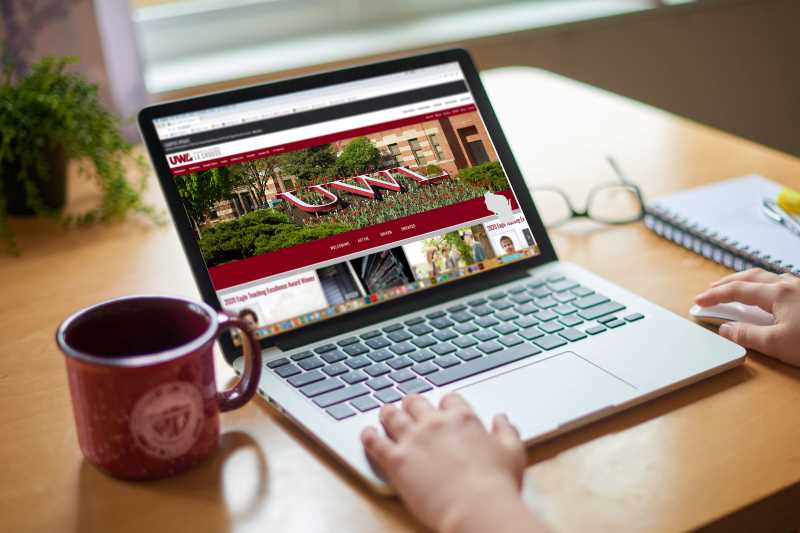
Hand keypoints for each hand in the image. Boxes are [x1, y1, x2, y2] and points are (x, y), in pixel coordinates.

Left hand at [361, 393, 547, 532]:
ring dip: (388, 413)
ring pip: (392, 416)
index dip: (444, 405)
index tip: (443, 409)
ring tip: (385, 414)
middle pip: (416, 403)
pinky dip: (369, 436)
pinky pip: (375, 441)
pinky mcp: (396, 460)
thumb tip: (502, 419)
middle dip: (412, 404)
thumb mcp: (512, 452)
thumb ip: (506, 431)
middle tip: (409, 407)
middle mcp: (435, 423)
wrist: (477, 508)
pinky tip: (367, 434)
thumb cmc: (497, 485)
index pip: (449, 400)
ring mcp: (413, 440)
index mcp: (462, 419)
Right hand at [695, 269, 799, 364]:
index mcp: (779, 293)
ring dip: (747, 281)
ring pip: (768, 278)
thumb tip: (725, 329)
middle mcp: (791, 285)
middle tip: (711, 288)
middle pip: (751, 277)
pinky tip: (767, 295)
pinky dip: (765, 286)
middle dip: (728, 282)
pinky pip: (781, 283)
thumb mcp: (777, 344)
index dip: (715, 295)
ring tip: (735, 287)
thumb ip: (747, 335)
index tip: (699, 301)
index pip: (738, 290)